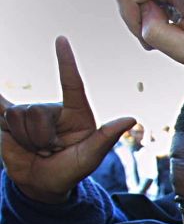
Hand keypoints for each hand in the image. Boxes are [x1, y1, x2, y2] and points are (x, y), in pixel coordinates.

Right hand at [0, 37, 133, 203]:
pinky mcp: (7, 120)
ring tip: (38, 148)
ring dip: (25, 139)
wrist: (44, 184)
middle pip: (36, 111)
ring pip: (17, 115)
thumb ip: (105, 137)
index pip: (71, 83)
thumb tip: (131, 118)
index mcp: (77, 113)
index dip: (66, 62)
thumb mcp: (90, 157)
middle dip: (40, 137)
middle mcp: (53, 109)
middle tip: (50, 150)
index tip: (61, 39)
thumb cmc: (71, 170)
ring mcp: (30, 113)